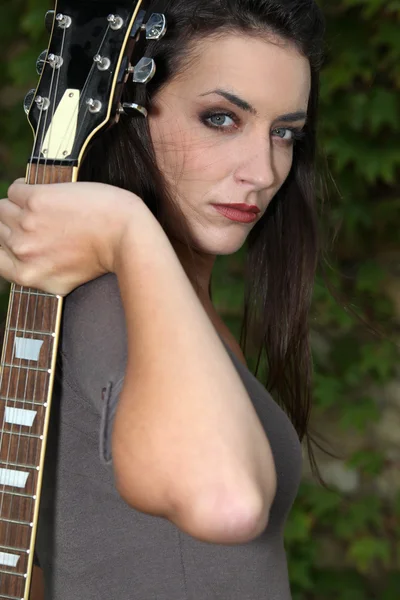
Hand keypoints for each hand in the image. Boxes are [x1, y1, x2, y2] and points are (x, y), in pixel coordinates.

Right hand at [0, 179, 145, 295]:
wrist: (126, 238)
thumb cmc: (104, 255)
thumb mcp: (66, 279)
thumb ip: (40, 272)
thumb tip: (19, 259)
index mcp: (28, 276)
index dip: (6, 244)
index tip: (17, 236)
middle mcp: (23, 253)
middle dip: (17, 223)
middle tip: (41, 219)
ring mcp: (26, 226)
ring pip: (4, 208)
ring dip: (20, 204)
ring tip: (42, 205)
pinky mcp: (36, 201)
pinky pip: (15, 189)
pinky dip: (25, 186)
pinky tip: (45, 191)